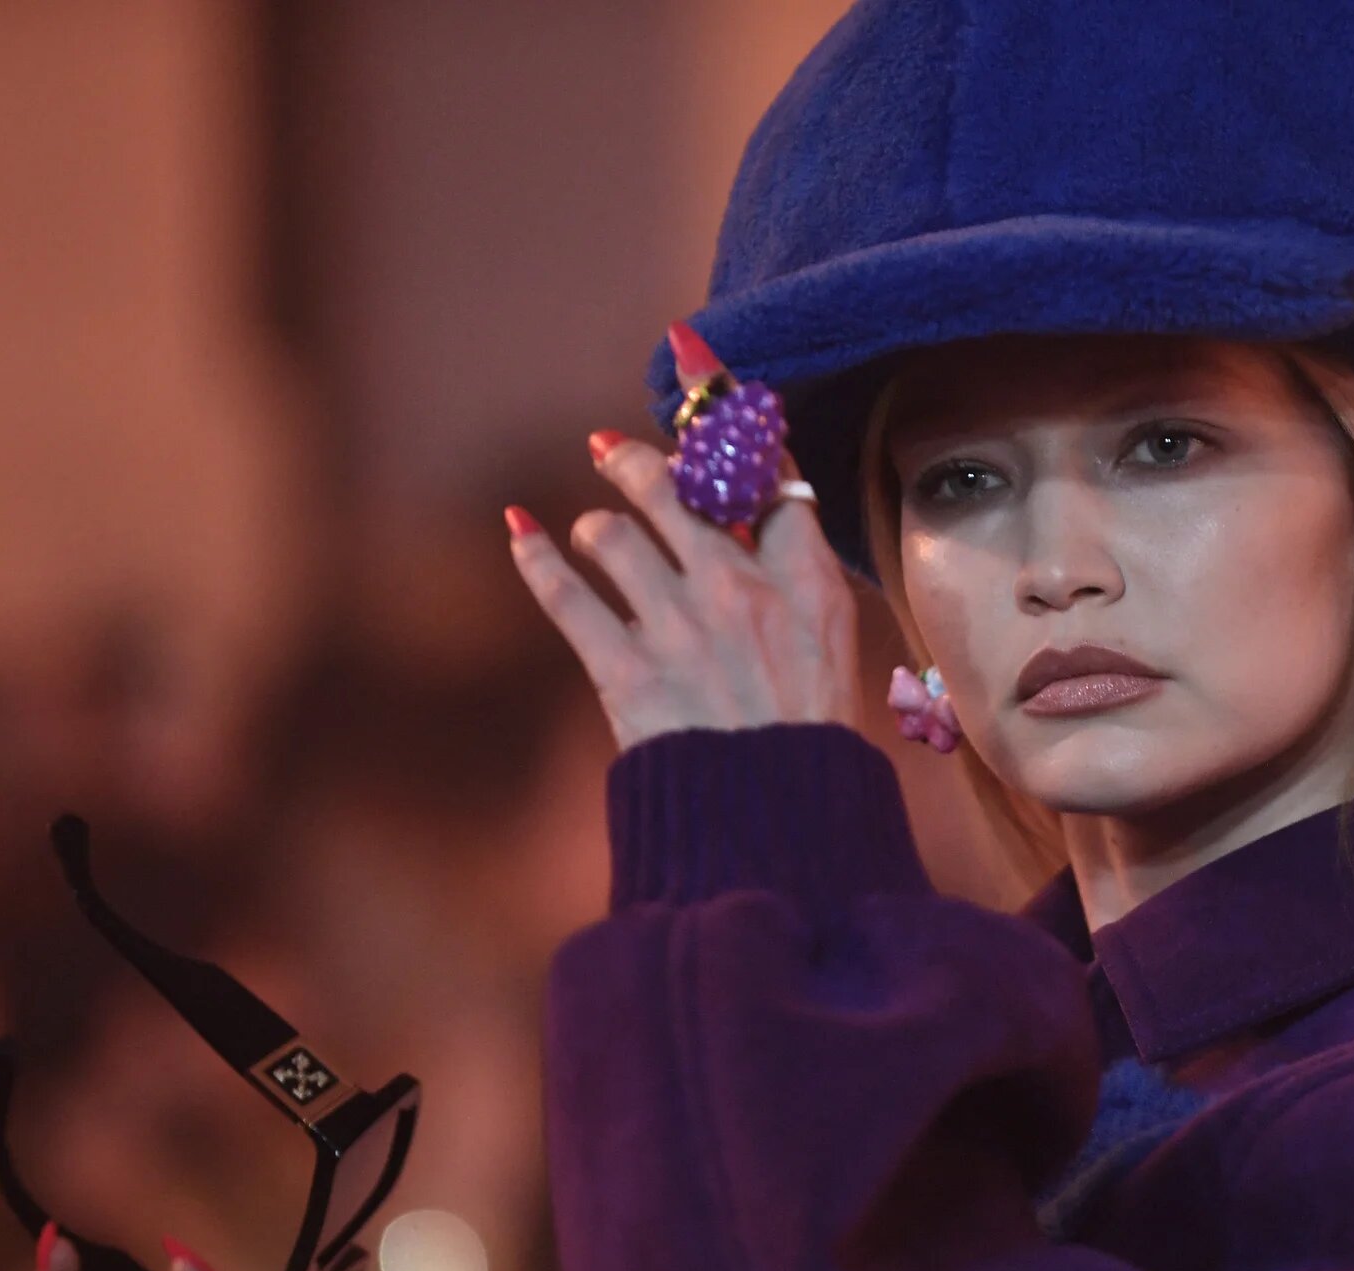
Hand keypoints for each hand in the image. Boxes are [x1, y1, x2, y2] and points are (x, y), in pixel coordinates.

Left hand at [506, 327, 861, 752]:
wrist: (770, 817)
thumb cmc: (808, 730)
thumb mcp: (832, 638)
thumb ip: (799, 564)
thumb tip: (766, 495)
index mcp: (800, 580)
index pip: (765, 473)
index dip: (728, 418)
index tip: (697, 370)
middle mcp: (735, 590)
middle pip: (673, 487)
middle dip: (635, 462)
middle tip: (613, 451)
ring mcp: (675, 629)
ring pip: (613, 535)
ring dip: (598, 528)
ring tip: (595, 534)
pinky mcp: (623, 672)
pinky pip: (564, 595)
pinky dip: (536, 557)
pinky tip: (521, 530)